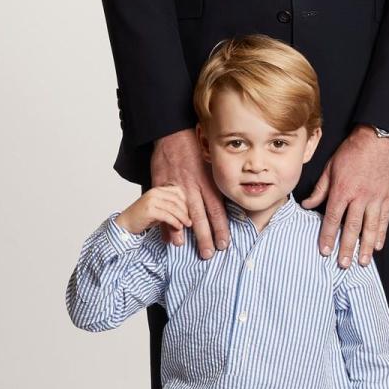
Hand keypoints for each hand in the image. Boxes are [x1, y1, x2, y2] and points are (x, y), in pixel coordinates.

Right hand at [117, 183, 190, 237]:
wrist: (125, 224)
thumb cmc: (143, 218)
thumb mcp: (159, 210)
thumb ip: (171, 208)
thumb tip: (188, 215)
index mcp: (157, 189)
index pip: (178, 191)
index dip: (185, 202)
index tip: (188, 212)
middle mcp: (154, 192)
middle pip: (177, 200)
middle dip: (185, 211)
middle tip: (189, 221)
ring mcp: (151, 200)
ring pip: (173, 208)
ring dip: (182, 218)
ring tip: (186, 225)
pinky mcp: (149, 210)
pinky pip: (167, 216)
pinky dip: (175, 222)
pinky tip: (178, 227)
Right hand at [150, 129, 228, 259]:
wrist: (173, 133)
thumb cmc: (194, 151)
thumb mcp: (210, 166)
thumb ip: (214, 186)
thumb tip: (227, 205)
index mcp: (208, 182)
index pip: (217, 209)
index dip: (222, 227)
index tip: (225, 243)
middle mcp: (193, 186)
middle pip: (201, 216)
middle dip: (205, 236)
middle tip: (209, 254)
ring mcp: (176, 186)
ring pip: (183, 213)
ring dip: (185, 233)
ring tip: (185, 249)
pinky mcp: (160, 185)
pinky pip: (163, 207)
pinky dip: (165, 223)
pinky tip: (168, 237)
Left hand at [302, 126, 388, 267]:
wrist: (378, 139)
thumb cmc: (352, 151)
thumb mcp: (331, 167)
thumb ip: (320, 189)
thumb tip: (306, 205)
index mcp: (342, 189)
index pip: (332, 218)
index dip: (328, 236)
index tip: (324, 251)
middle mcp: (359, 196)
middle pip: (351, 227)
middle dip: (347, 247)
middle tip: (343, 264)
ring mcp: (375, 197)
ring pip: (370, 227)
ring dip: (365, 246)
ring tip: (362, 262)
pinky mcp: (388, 196)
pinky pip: (384, 219)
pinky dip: (381, 233)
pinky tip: (377, 245)